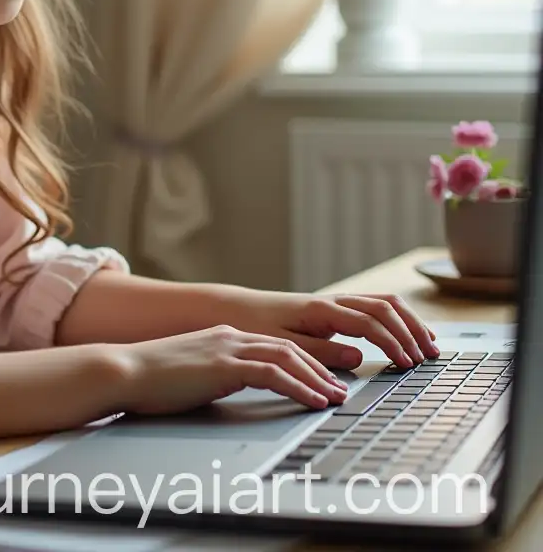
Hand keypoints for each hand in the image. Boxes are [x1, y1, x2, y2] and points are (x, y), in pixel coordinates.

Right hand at [112, 324, 350, 415]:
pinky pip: (272, 375)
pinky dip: (298, 387)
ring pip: (286, 357)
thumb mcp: (191, 375)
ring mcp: (227, 348)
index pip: (272, 345)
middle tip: (339, 389)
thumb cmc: (150, 380)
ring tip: (335, 397)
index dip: (302, 363)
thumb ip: (212, 376)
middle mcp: (229, 337)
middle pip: (287, 347)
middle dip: (318, 368)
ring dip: (316, 378)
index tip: (322, 381)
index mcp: (222, 337)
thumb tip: (224, 391)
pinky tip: (314, 401)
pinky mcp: (224, 366)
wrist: (125, 371)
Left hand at [220, 290, 438, 369]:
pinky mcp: (334, 310)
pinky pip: (373, 307)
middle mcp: (332, 302)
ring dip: (409, 322)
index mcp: (320, 309)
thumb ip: (322, 353)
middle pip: (384, 306)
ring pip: (383, 302)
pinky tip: (407, 335)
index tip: (407, 363)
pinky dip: (396, 319)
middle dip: (410, 329)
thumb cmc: (255, 326)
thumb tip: (359, 358)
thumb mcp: (284, 344)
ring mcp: (335, 303)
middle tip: (429, 356)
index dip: (392, 342)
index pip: (368, 322)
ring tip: (430, 345)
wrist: (235, 310)